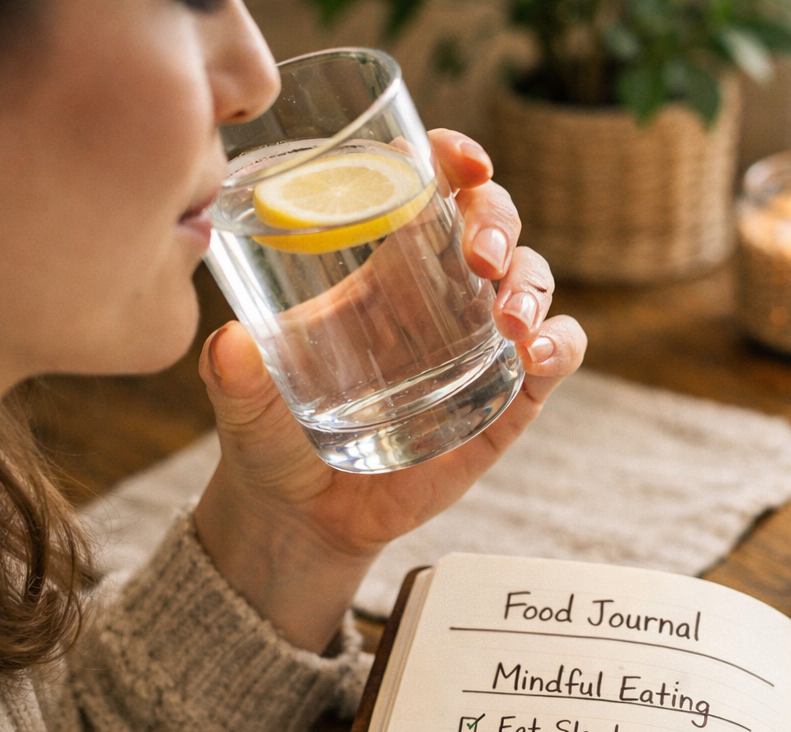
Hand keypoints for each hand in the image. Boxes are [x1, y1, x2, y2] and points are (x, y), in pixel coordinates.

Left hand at [193, 129, 585, 651]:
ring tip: (510, 320)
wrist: (305, 514)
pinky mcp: (508, 396)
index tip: (460, 161)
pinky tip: (535, 357)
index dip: (453, 158)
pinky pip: (557, 353)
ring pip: (533, 278)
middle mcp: (439, 293)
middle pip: (493, 220)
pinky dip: (560, 345)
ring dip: (532, 283)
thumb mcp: (244, 400)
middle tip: (481, 258)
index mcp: (380, 268)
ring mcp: (480, 341)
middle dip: (498, 220)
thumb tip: (230, 344)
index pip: (429, 187)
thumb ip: (235, 374)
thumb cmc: (271, 437)